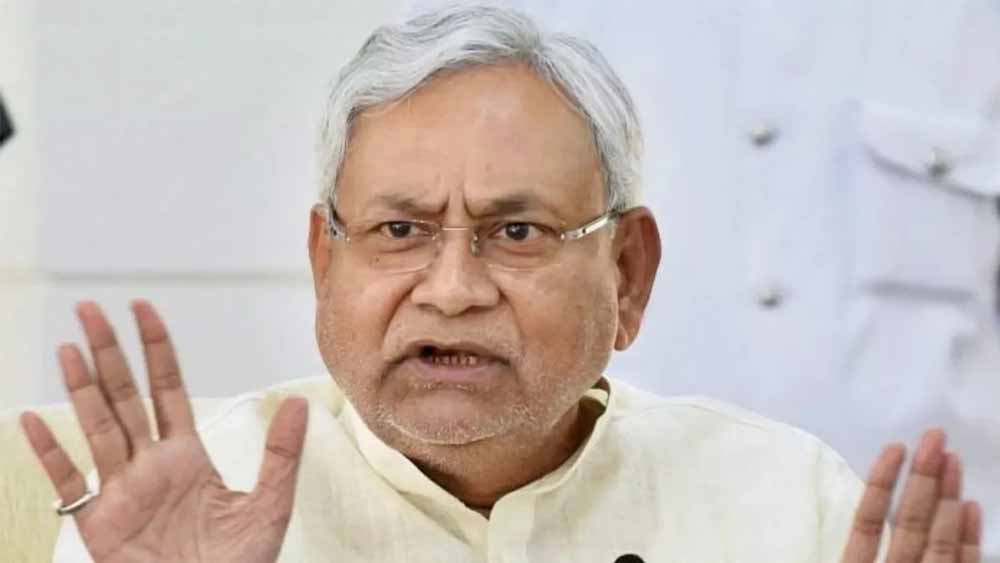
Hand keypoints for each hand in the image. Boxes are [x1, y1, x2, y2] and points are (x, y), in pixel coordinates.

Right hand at [20, 301, 308, 561]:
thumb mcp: (268, 504)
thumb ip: (281, 454)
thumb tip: (300, 403)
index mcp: (186, 455)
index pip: (167, 388)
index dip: (155, 348)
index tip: (142, 307)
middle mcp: (149, 464)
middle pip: (124, 396)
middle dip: (108, 352)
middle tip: (90, 308)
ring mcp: (121, 490)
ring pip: (98, 426)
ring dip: (82, 387)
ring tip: (69, 346)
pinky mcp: (98, 522)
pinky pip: (70, 482)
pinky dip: (51, 452)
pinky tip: (37, 419)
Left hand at [842, 429, 981, 562]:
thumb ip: (853, 538)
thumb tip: (835, 519)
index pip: (869, 520)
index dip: (880, 483)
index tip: (895, 447)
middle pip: (909, 521)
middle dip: (922, 479)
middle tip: (933, 437)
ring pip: (937, 539)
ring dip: (947, 498)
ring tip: (952, 458)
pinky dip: (967, 540)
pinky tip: (970, 506)